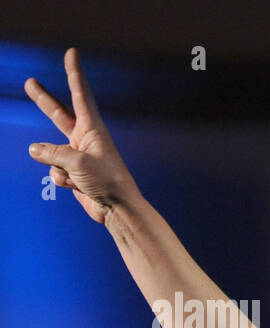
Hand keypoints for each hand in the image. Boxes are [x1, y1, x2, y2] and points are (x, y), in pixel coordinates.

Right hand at [25, 47, 141, 224]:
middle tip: (30, 83)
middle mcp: (84, 139)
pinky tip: (78, 187)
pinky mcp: (73, 172)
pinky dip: (63, 181)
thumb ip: (52, 153)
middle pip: (58, 115)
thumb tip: (34, 150)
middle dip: (43, 100)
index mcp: (93, 129)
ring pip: (51, 153)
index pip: (80, 95)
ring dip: (58, 167)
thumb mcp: (77, 163)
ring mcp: (77, 156)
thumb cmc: (107, 182)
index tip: (72, 54)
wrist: (117, 209)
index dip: (74, 74)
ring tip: (78, 178)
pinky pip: (55, 172)